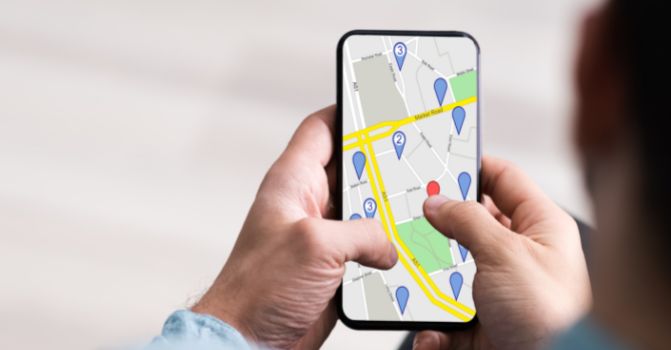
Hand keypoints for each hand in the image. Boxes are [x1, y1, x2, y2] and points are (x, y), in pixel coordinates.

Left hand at [192, 106, 397, 348]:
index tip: (383, 101)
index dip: (350, 109)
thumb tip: (389, 244)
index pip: (322, 128)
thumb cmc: (258, 291)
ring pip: (366, 210)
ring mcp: (320, 237)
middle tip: (421, 153)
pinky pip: (368, 247)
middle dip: (385, 162)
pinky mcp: (332, 268)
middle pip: (353, 168)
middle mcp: (306, 205)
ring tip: (423, 201)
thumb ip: (362, 233)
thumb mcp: (315, 246)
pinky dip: (390, 248)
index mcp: (292, 183)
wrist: (248, 342)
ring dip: (391, 210)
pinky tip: (411, 249)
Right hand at [413, 157, 591, 349]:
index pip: (503, 179)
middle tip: (411, 220)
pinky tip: (433, 330)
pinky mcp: (484, 325)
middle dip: (438, 228)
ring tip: (415, 280)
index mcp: (540, 227)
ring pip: (451, 273)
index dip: (471, 166)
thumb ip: (468, 220)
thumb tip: (438, 201)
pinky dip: (433, 327)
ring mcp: (501, 292)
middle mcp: (521, 256)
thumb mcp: (506, 254)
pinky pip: (446, 319)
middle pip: (468, 227)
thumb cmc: (553, 317)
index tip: (435, 163)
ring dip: (429, 282)